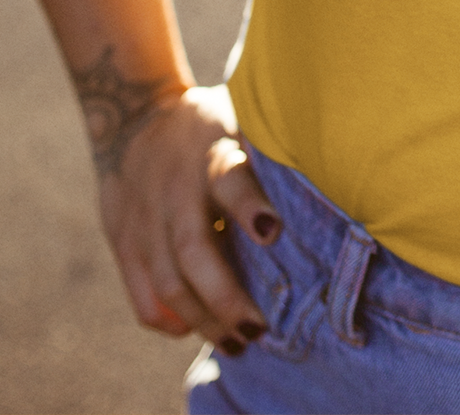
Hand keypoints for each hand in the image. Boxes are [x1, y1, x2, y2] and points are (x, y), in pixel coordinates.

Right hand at [96, 82, 282, 350]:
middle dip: (226, 296)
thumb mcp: (240, 116)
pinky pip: (142, 295)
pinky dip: (167, 321)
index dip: (249, 207)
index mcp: (212, 154)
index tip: (273, 231)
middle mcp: (176, 190)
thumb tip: (335, 161)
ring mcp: (146, 219)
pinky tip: (193, 330)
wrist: (134, 115)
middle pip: (195, 252)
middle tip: (259, 328)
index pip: (229, 180)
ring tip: (237, 344)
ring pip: (169, 284)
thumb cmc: (210, 125)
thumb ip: (271, 146)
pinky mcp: (124, 241)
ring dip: (203, 321)